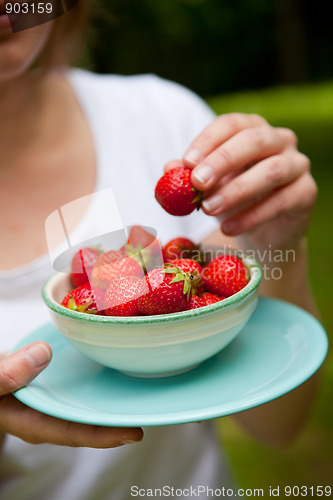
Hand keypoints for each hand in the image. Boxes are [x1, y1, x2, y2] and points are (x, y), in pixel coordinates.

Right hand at [0, 343, 142, 447]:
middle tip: (153, 414)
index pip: (70, 432)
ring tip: (143, 394)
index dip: (103, 435)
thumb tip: (43, 355)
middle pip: (86, 422)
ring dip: (111, 400)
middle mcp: (45, 413)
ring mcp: (51, 399)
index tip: (134, 433)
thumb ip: (7, 374)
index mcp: (29, 420)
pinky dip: (97, 379)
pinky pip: (79, 387)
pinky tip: (113, 367)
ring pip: (85, 405)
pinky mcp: (54, 385)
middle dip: (117, 420)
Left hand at [166, 113, 317, 251]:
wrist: (263, 230)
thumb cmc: (232, 199)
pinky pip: (281, 201)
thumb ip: (189, 176)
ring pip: (271, 171)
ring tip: (209, 209)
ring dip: (236, 191)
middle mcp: (280, 140)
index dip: (208, 141)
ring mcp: (297, 164)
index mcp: (252, 129)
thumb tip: (169, 167)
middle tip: (198, 182)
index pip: (230, 124)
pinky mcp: (307, 192)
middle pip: (253, 141)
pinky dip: (251, 216)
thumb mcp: (208, 187)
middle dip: (223, 161)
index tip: (186, 162)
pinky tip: (228, 228)